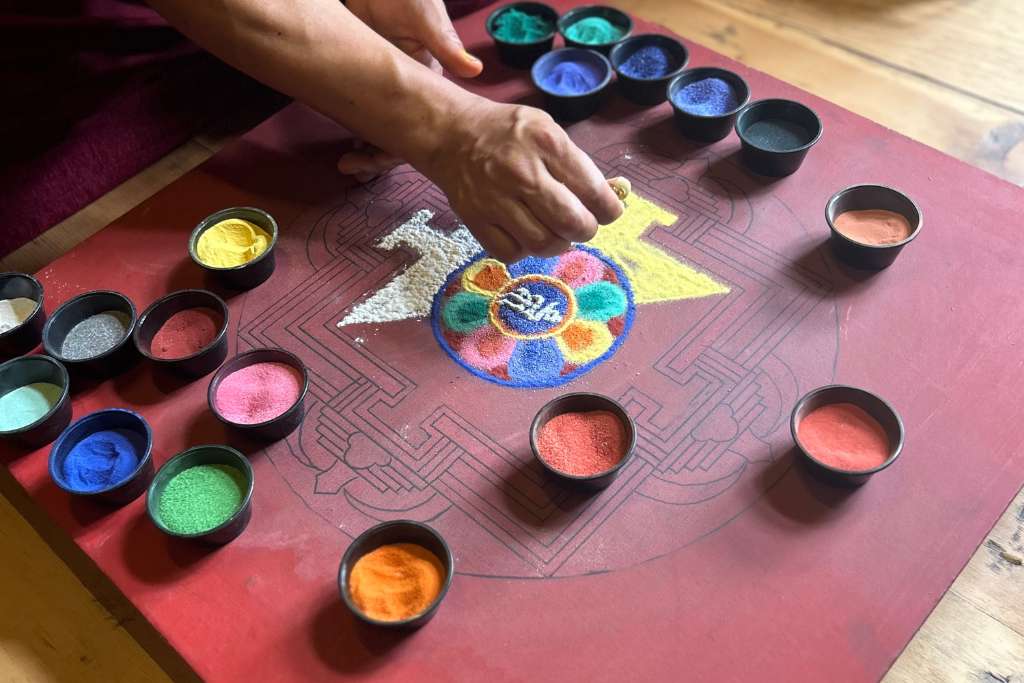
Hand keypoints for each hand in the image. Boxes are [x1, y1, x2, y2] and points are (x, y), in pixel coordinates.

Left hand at [340, 0, 482, 180]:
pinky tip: (340, 137)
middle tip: (353, 166)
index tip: (380, 160)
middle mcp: (408, 88)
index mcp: (429, 79)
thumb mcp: (424, 15)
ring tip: (347, 162)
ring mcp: (382, 84)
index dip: (404, 148)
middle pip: (398, 133)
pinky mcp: (357, 75)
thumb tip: (474, 70)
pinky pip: (354, 107)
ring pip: (376, 125)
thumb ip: (444, 43)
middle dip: (378, 155)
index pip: (423, 126)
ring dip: (364, 144)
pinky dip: (349, 123)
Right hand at [424, 98, 623, 261]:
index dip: (609, 210)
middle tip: (582, 225)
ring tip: (557, 232)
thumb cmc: (508, 132)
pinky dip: (525, 250)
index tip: (608, 212)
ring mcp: (495, 199)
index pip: (593, 191)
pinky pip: (511, 253)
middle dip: (586, 230)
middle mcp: (521, 172)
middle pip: (571, 223)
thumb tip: (613, 196)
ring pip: (542, 244)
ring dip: (558, 244)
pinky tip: (527, 234)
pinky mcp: (475, 220)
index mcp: (546, 143)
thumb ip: (578, 164)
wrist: (453, 135)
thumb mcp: (548, 130)